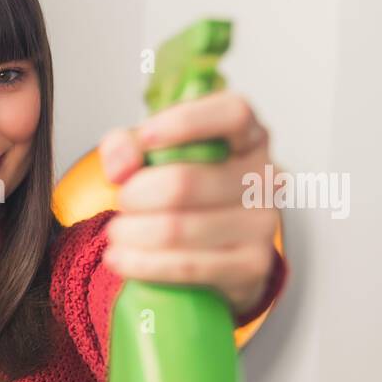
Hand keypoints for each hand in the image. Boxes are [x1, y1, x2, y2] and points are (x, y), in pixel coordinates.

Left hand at [97, 90, 280, 320]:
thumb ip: (129, 146)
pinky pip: (187, 267)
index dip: (185, 123)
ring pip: (178, 228)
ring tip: (117, 233)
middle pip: (185, 181)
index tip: (145, 136)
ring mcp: (264, 223)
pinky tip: (121, 258)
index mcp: (249, 137)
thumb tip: (121, 165)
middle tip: (122, 202)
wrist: (213, 249)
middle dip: (136, 195)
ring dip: (132, 233)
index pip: (232, 115)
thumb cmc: (186, 192)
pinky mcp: (253, 265)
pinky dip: (142, 263)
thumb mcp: (154, 155)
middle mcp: (264, 177)